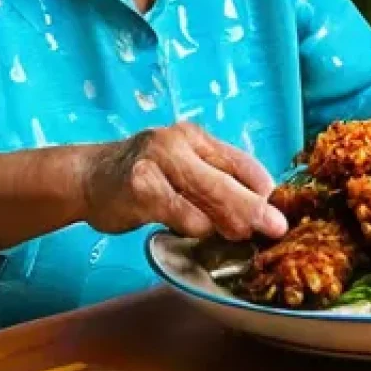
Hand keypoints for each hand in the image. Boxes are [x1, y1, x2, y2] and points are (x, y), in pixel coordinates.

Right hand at [81, 122, 287, 240]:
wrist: (88, 176)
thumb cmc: (145, 175)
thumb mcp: (184, 167)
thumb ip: (217, 180)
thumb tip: (261, 206)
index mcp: (196, 137)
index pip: (241, 161)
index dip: (264, 189)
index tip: (282, 211)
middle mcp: (178, 142)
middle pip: (227, 180)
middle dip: (255, 208)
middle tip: (275, 229)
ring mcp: (157, 163)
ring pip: (206, 199)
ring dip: (224, 222)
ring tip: (235, 234)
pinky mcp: (139, 188)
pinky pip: (179, 214)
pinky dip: (191, 226)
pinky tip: (192, 231)